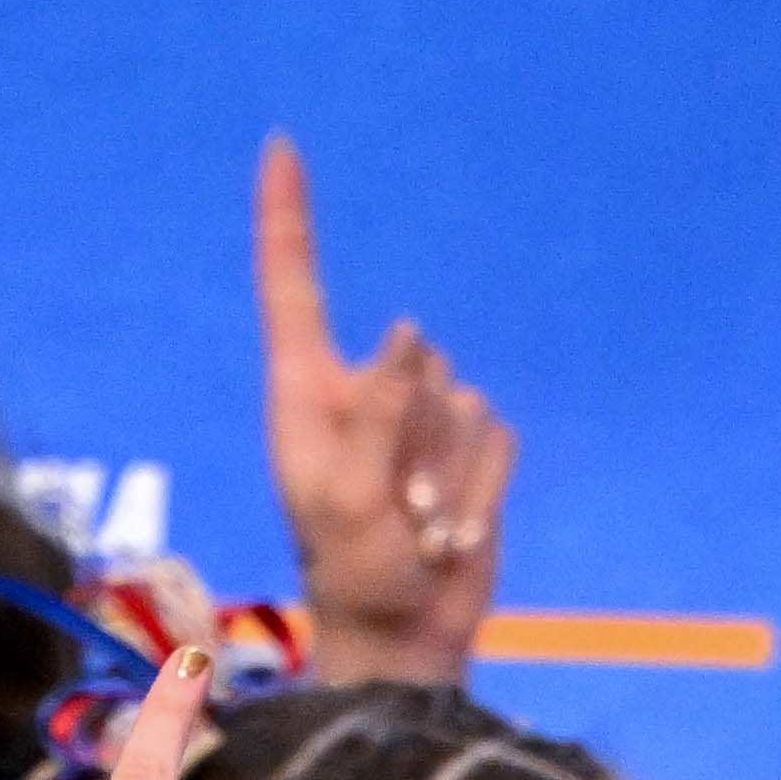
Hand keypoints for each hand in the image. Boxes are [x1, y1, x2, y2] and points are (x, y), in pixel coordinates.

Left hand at [255, 136, 519, 685]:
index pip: (293, 284)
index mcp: (306, 390)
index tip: (281, 144)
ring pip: (462, 398)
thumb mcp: (345, 498)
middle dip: (419, 437)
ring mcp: (419, 419)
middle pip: (417, 359)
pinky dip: (482, 490)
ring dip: (449, 475)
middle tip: (395, 515)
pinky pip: (498, 436)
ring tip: (419, 529)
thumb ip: (375, 414)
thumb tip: (408, 333)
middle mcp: (364, 391)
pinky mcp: (469, 449)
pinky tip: (451, 531)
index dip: (288, 216)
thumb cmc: (351, 574)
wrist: (406, 635)